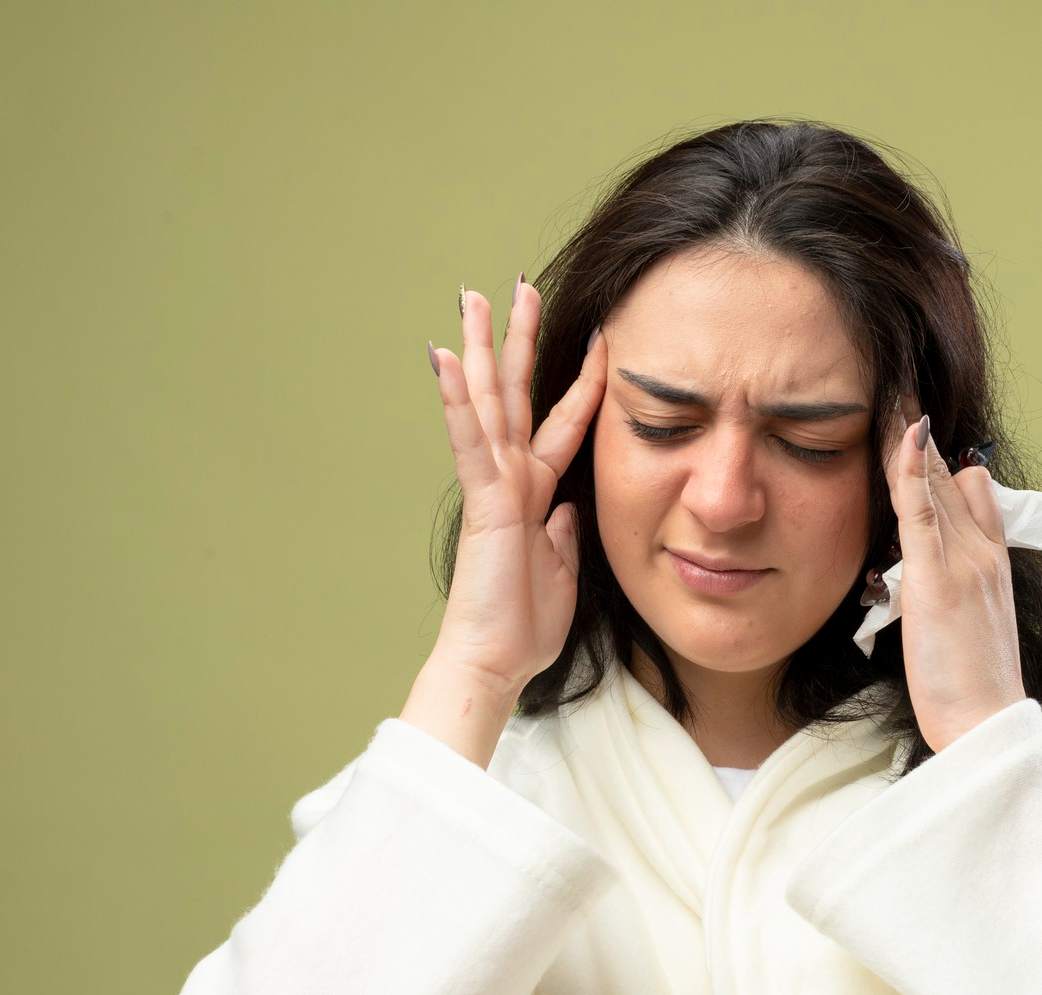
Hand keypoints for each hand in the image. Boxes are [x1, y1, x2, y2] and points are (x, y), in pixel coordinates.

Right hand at [402, 282, 605, 765]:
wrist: (495, 660)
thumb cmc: (524, 625)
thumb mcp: (565, 568)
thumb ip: (566, 531)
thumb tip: (570, 507)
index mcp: (535, 493)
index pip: (562, 423)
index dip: (581, 382)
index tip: (598, 339)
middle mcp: (511, 479)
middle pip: (514, 394)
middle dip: (516, 340)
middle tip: (516, 287)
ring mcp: (493, 485)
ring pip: (486, 401)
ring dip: (480, 348)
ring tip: (475, 297)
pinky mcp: (482, 500)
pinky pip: (468, 439)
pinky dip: (456, 399)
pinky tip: (443, 358)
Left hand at [884, 403, 1025, 751]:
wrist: (988, 724)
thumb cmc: (973, 691)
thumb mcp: (967, 630)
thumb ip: (951, 594)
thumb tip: (924, 577)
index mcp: (993, 566)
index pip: (973, 492)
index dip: (944, 462)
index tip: (919, 432)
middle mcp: (984, 554)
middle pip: (953, 477)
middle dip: (925, 440)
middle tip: (898, 395)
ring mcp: (965, 562)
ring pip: (936, 483)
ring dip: (914, 440)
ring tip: (893, 396)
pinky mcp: (939, 577)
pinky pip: (922, 509)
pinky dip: (910, 469)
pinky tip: (902, 436)